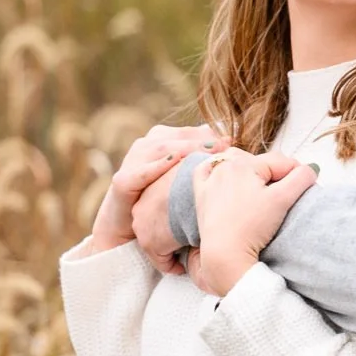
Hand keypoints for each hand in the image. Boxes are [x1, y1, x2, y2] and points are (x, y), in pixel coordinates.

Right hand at [85, 125, 229, 255]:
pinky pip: (140, 172)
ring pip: (161, 148)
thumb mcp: (186, 179)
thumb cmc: (165, 200)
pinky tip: (173, 163)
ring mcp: (133, 161)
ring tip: (206, 151)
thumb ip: (203, 162)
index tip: (232, 140)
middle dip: (203, 140)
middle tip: (225, 144)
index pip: (191, 131)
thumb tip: (233, 148)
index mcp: (164, 139)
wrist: (128, 224)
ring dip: (185, 148)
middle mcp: (147, 145)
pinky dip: (156, 167)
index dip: (212, 135)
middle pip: (178, 136)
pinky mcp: (122, 181)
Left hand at [190, 152, 317, 296]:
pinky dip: (216, 169)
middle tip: (283, 193)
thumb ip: (302, 178)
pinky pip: (206, 171)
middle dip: (274, 173)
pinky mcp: (201, 195)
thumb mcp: (283, 199)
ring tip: (260, 186)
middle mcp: (223, 167)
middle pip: (260, 161)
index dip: (297, 174)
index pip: (281, 161)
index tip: (303, 189)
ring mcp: (210, 180)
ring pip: (234, 161)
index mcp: (243, 164)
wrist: (224, 253)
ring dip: (249, 168)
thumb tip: (310, 169)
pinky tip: (225, 175)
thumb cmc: (252, 226)